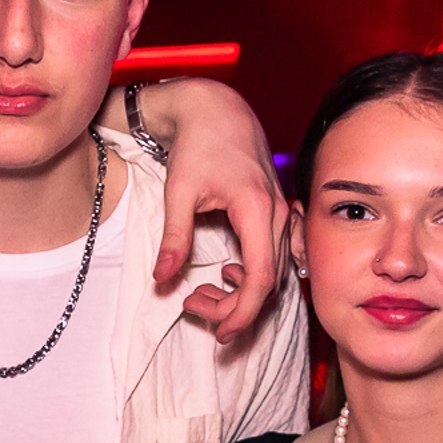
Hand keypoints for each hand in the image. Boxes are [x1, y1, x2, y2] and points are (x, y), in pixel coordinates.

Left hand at [133, 79, 287, 343]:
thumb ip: (173, 238)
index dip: (243, 311)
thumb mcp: (178, 192)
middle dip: (234, 305)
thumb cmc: (197, 144)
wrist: (216, 110)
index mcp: (256, 209)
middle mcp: (276, 213)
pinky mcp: (275, 211)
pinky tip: (229, 272)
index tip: (220, 333)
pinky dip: (257, 272)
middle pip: (269, 281)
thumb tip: (162, 280)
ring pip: (275, 270)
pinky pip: (278, 254)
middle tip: (193, 306)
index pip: (261, 277)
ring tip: (201, 292)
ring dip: (242, 291)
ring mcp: (280, 212)